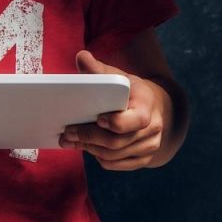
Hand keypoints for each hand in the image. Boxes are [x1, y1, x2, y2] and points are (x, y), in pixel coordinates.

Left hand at [60, 50, 170, 170]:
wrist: (154, 108)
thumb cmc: (131, 91)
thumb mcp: (119, 77)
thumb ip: (99, 69)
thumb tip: (81, 57)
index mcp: (148, 105)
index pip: (135, 120)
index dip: (115, 123)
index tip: (97, 118)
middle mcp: (153, 128)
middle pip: (117, 142)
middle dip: (89, 137)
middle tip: (67, 133)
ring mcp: (150, 146)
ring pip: (113, 155)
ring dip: (89, 148)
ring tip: (71, 140)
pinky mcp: (143, 159)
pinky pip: (115, 164)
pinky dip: (98, 158)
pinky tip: (87, 147)